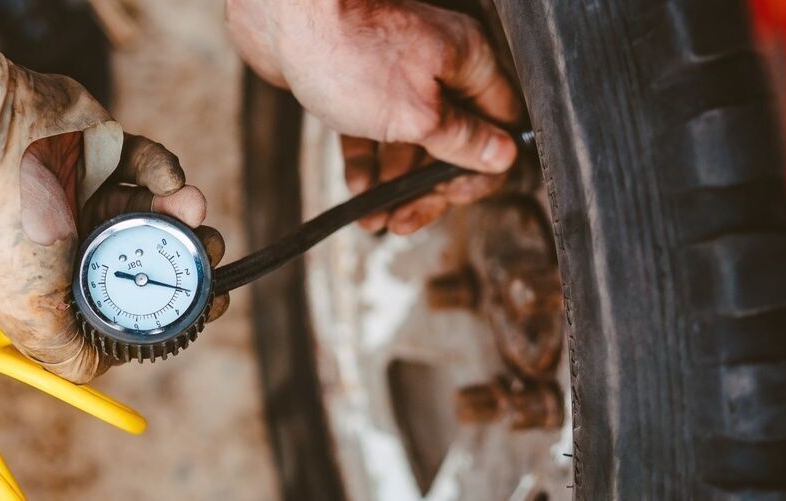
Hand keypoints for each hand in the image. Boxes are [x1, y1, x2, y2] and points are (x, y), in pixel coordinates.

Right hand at [0, 50, 227, 382]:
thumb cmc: (2, 236)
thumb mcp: (31, 316)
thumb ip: (67, 352)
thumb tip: (99, 369)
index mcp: (56, 282)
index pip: (123, 303)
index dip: (167, 307)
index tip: (205, 304)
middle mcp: (73, 240)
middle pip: (147, 255)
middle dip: (187, 256)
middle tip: (210, 252)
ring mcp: (88, 192)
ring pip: (154, 209)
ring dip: (183, 214)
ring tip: (195, 211)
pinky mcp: (100, 149)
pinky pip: (146, 162)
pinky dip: (164, 171)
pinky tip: (171, 183)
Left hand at [227, 0, 521, 231]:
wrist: (282, 13)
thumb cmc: (349, 52)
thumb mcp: (416, 113)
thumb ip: (462, 139)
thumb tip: (503, 156)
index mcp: (469, 64)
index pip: (497, 129)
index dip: (478, 170)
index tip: (450, 197)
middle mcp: (439, 67)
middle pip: (452, 141)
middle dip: (429, 188)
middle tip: (403, 221)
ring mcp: (396, 75)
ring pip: (410, 141)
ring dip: (396, 184)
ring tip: (374, 219)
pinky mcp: (358, 83)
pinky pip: (372, 131)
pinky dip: (368, 161)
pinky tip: (357, 192)